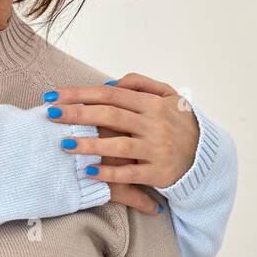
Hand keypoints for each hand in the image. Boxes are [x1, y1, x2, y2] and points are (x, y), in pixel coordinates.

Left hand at [44, 72, 199, 215]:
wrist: (206, 154)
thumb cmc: (178, 123)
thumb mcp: (167, 95)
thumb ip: (140, 84)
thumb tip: (108, 82)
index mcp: (152, 103)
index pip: (109, 94)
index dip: (80, 93)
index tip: (54, 95)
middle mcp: (154, 124)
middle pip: (109, 115)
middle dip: (77, 114)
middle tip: (50, 114)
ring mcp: (156, 149)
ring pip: (118, 145)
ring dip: (89, 145)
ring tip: (65, 145)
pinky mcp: (158, 173)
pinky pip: (130, 174)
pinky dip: (109, 173)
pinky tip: (88, 172)